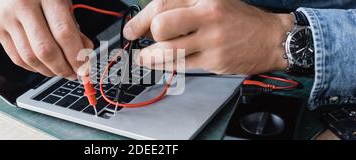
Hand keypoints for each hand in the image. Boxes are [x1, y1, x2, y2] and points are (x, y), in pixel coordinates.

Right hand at [0, 0, 92, 78]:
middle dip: (63, 68)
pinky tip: (43, 66)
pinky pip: (15, 56)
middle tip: (74, 73)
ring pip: (29, 57)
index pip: (64, 34)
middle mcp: (23, 6)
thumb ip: (72, 23)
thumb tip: (83, 51)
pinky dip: (32, 67)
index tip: (84, 67)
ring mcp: (6, 17)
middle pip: (45, 50)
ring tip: (60, 70)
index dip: (76, 56)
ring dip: (48, 71)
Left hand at [124, 0, 292, 74]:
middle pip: (161, 26)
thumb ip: (182, 7)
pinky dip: (167, 66)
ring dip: (150, 57)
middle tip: (144, 41)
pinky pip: (181, 66)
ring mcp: (212, 40)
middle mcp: (207, 15)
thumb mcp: (212, 0)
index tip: (131, 30)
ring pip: (168, 51)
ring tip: (146, 58)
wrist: (271, 38)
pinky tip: (165, 63)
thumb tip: (148, 22)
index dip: (140, 19)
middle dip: (147, 36)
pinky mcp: (214, 60)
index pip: (162, 4)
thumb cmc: (238, 19)